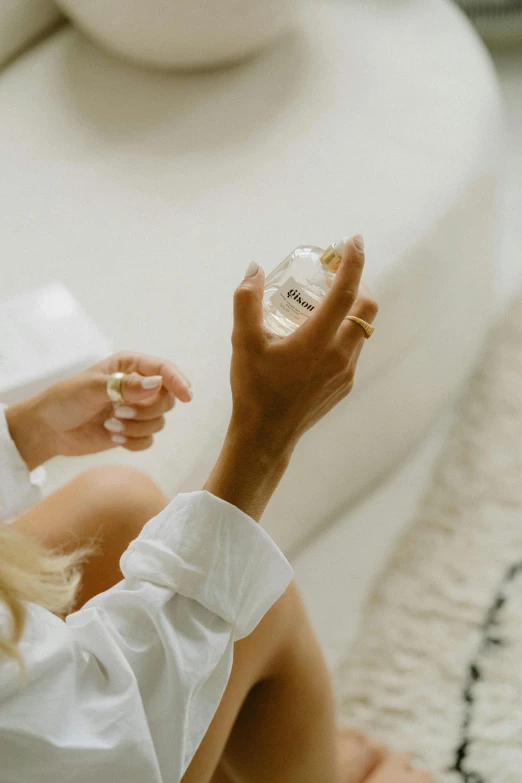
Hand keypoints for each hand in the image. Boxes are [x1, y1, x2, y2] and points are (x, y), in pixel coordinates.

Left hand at [6, 352, 191, 469]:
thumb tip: (159, 384)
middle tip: (119, 410)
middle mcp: (138, 387)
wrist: (47, 429)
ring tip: (110, 424)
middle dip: (146, 409)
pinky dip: (132, 441)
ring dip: (136, 427)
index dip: (178, 381)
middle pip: (166, 399)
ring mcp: (136, 410)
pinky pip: (148, 440)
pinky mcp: (131, 432)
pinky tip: (112, 436)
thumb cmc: (65, 399)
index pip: (164, 370)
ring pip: (159, 421)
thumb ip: (128, 386)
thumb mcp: (94, 387)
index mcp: (130, 366)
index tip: (186, 396)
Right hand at [204, 235, 377, 520]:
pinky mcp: (344, 385)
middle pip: (367, 308)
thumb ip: (247, 300)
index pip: (346, 291)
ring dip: (350, 309)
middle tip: (333, 275)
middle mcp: (340, 354)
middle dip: (357, 284)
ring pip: (361, 330)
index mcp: (318, 340)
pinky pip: (352, 349)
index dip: (353, 261)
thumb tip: (255, 269)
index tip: (354, 240)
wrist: (265, 436)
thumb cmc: (253, 388)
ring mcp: (345, 372)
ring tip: (321, 304)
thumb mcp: (243, 341)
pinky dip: (342, 332)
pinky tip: (316, 336)